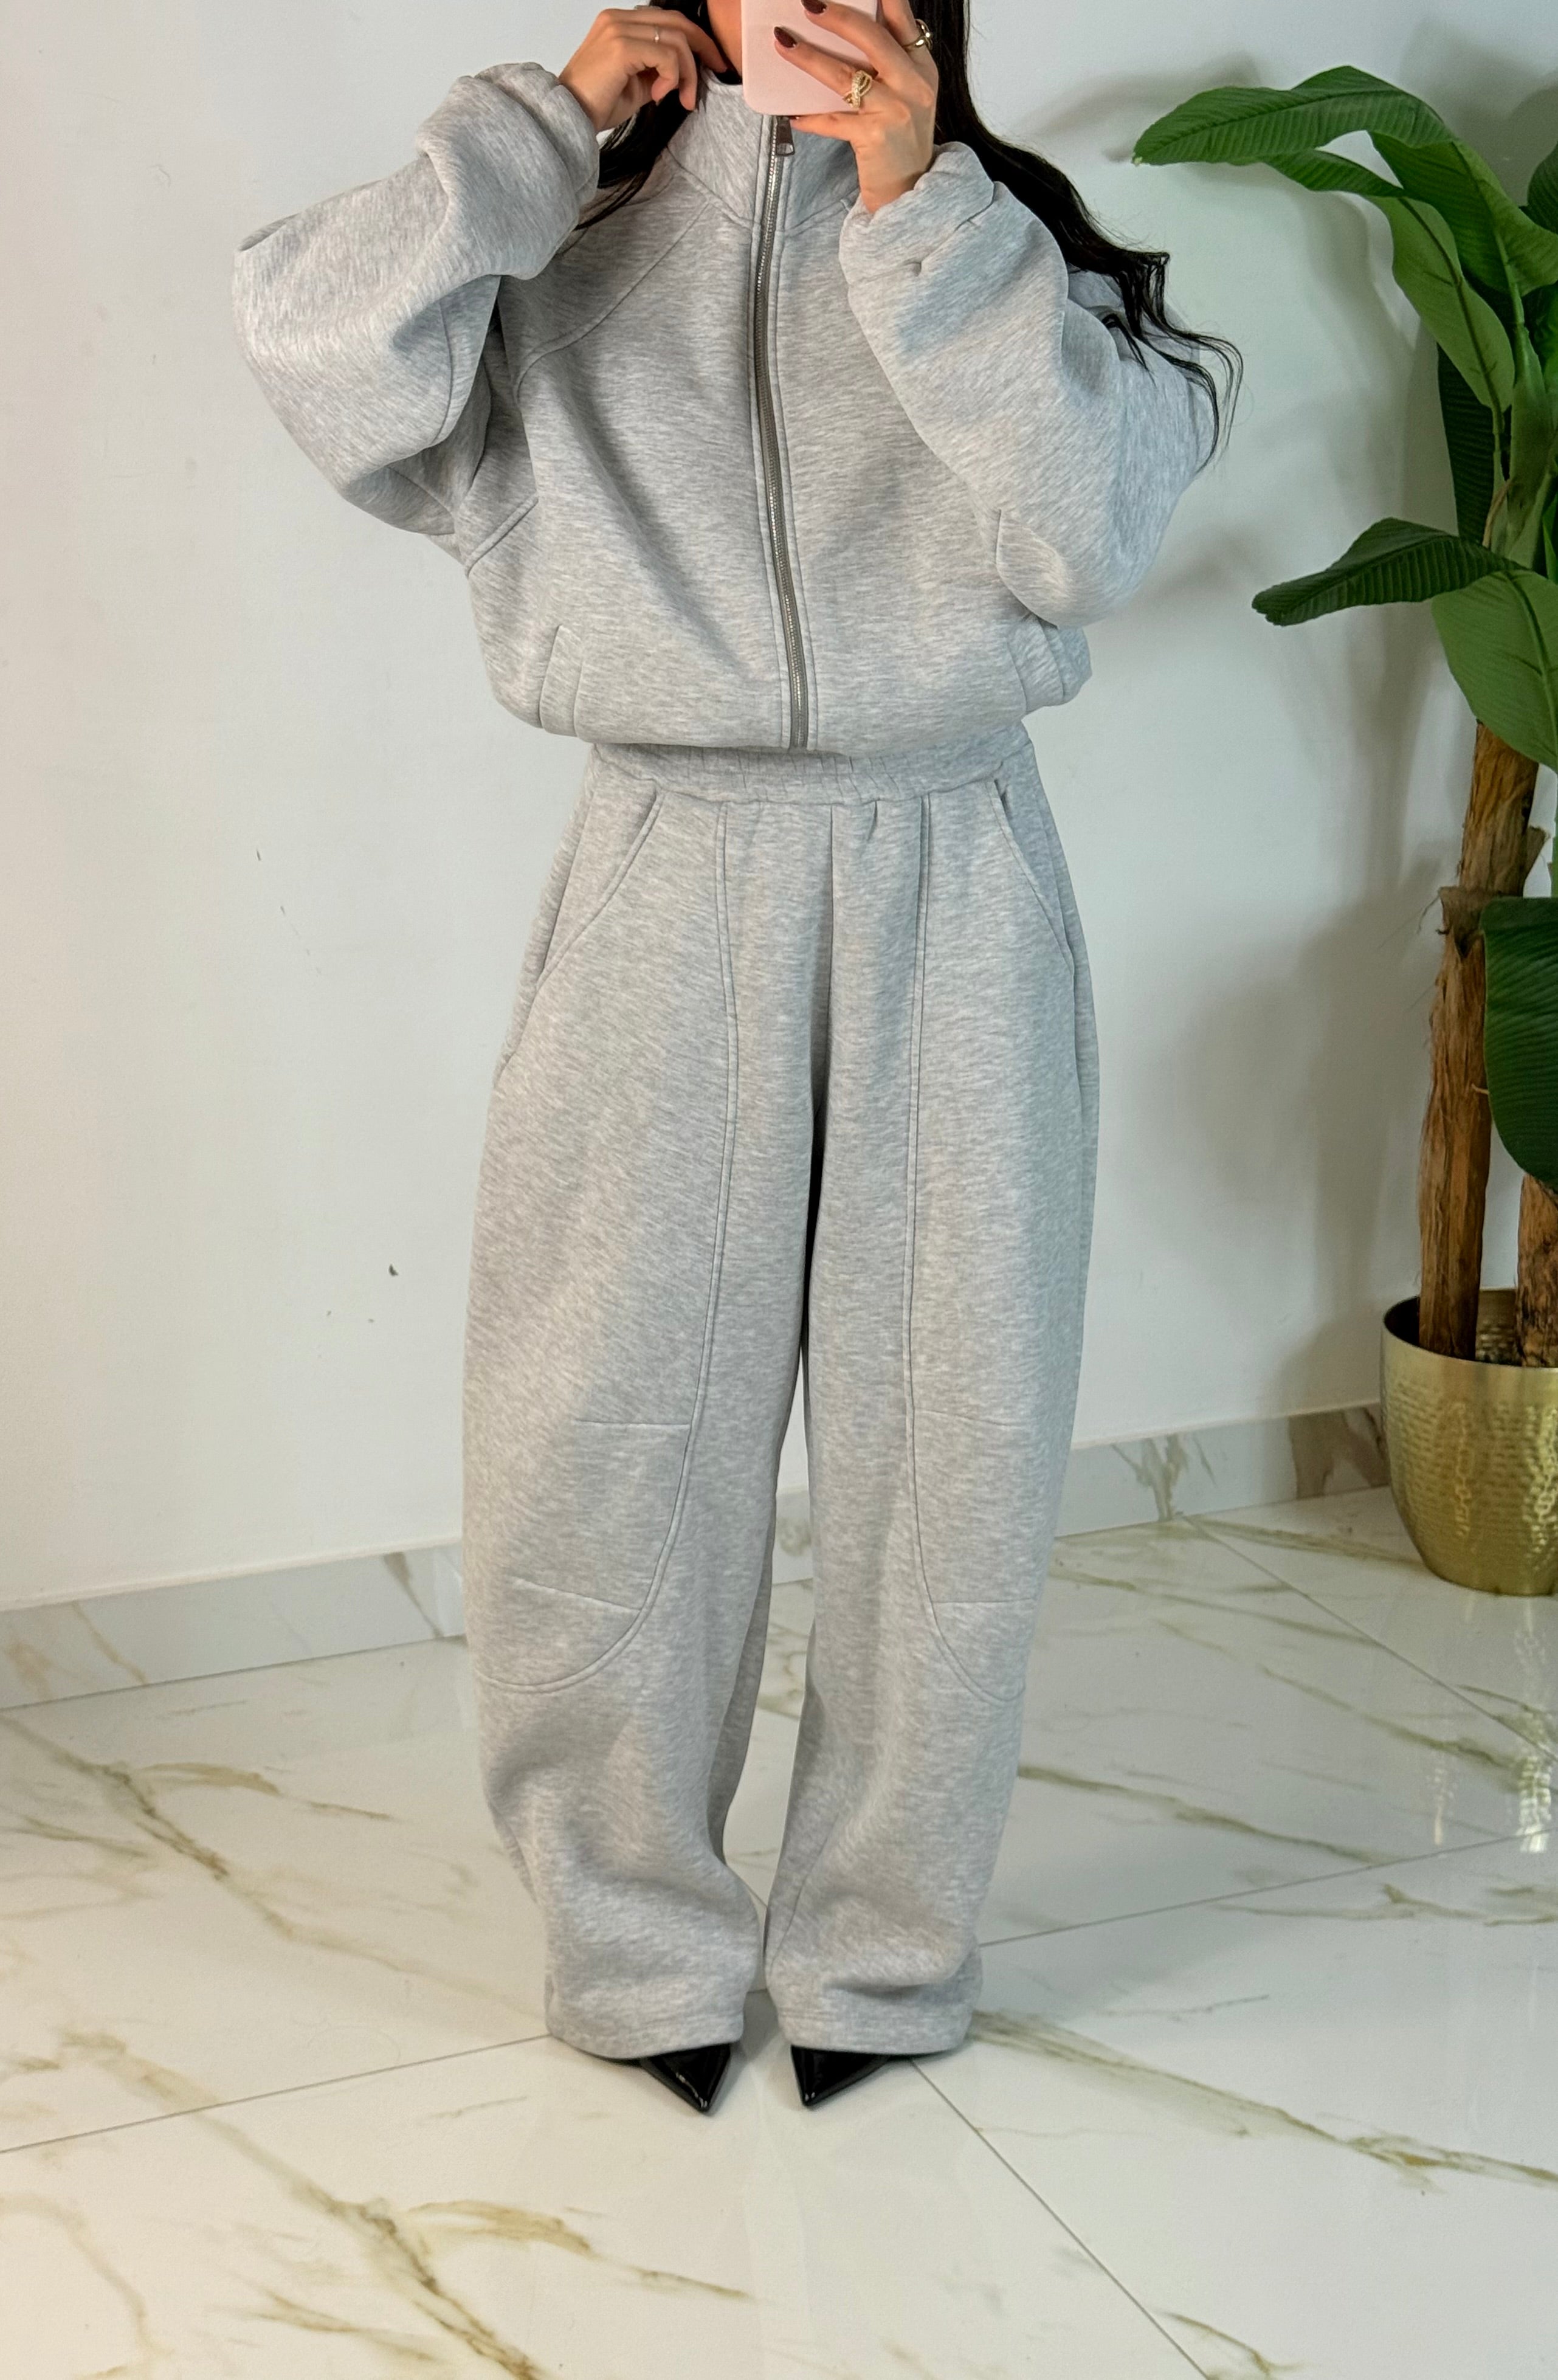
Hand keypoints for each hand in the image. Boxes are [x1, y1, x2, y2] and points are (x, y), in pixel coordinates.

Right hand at [558, 6, 729, 131]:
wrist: (569, 117)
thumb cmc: (597, 104)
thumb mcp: (637, 83)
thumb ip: (659, 69)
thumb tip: (685, 71)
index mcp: (620, 22)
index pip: (669, 20)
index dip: (697, 39)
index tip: (713, 62)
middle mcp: (618, 18)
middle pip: (678, 23)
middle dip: (704, 49)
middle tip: (718, 72)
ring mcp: (618, 29)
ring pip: (677, 41)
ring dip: (688, 73)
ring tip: (682, 99)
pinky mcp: (621, 46)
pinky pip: (667, 56)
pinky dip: (672, 78)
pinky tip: (658, 97)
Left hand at [778, 0, 936, 211]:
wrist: (911, 191)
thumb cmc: (902, 138)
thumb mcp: (908, 93)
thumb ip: (891, 61)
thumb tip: (849, 28)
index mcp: (922, 66)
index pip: (903, 19)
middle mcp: (913, 84)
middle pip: (872, 38)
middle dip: (837, 17)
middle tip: (808, 4)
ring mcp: (895, 111)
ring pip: (845, 76)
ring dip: (809, 57)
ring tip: (783, 42)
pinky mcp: (874, 138)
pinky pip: (833, 121)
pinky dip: (810, 118)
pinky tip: (792, 114)